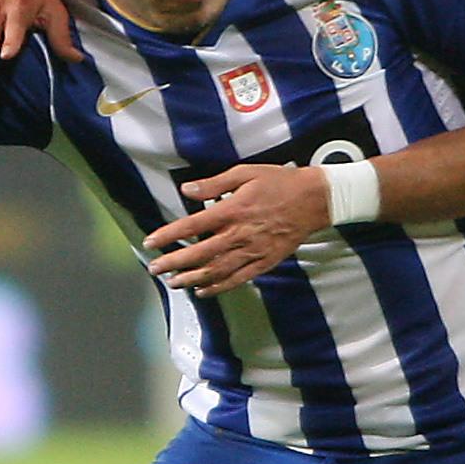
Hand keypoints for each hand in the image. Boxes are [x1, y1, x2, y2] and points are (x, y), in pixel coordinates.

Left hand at [142, 163, 331, 295]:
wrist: (314, 200)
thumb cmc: (279, 182)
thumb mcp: (245, 173)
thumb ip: (214, 184)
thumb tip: (187, 190)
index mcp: (232, 210)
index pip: (191, 226)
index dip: (168, 236)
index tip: (150, 242)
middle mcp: (239, 234)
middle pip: (199, 253)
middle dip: (173, 263)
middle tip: (154, 269)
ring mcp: (252, 251)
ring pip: (216, 270)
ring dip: (191, 278)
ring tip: (172, 282)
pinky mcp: (264, 262)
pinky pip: (237, 279)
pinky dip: (218, 287)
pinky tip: (202, 291)